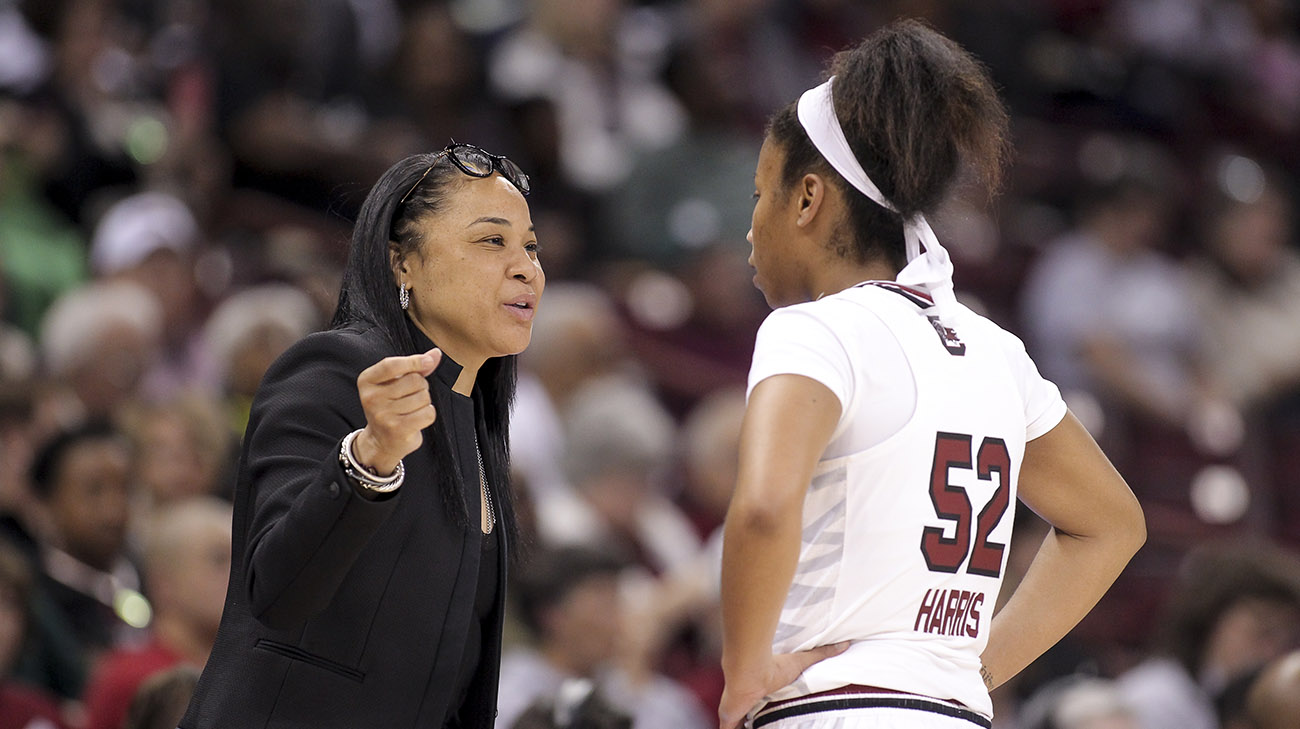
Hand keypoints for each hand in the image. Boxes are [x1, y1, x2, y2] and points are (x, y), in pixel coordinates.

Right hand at [352, 348, 440, 474]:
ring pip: (424, 397)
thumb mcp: (396, 382)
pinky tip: (416, 419)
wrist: (381, 440)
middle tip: (410, 396)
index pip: (392, 365)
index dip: (414, 361)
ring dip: (424, 402)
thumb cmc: (391, 406)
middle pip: (415, 380)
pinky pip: (428, 413)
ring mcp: (383, 415)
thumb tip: (436, 353)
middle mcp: (371, 397)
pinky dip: (428, 415)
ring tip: (411, 409)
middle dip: (421, 386)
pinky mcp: (397, 430)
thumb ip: (415, 367)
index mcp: (366, 380)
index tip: (429, 361)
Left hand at [719, 642, 848, 728]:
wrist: (750, 670)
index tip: (764, 710)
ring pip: (736, 724)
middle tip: (759, 724)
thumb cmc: (774, 666)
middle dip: (750, 719)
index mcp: (760, 691)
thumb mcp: (801, 662)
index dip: (760, 707)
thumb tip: (846, 643)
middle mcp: (746, 700)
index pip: (759, 702)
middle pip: (747, 715)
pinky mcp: (728, 718)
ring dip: (740, 726)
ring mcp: (735, 711)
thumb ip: (821, 654)